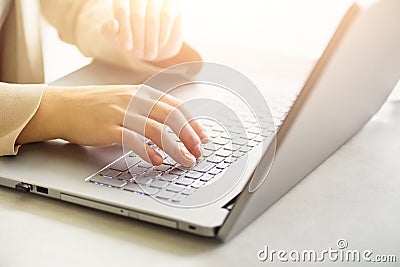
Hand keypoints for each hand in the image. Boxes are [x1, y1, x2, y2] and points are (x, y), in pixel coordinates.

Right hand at [16, 85, 208, 166]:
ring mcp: (121, 113)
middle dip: (189, 136)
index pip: (175, 106)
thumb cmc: (95, 106)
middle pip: (171, 117)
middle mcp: (135, 100)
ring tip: (185, 160)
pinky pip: (134, 139)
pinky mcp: (108, 127)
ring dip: (175, 147)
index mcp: (142, 93)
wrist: (63, 106)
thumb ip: (146, 108)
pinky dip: (148, 151)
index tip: (203, 137)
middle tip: (199, 151)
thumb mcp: (125, 99)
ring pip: (157, 130)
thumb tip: (170, 124)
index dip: (192, 123)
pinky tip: (157, 161)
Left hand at [101, 0, 183, 60]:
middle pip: (137, 15)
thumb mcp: (117, 36)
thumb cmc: (132, 34)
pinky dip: (162, 34)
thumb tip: (113, 24)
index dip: (124, 30)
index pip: (121, 10)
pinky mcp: (173, 2)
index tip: (126, 48)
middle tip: (138, 54)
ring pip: (152, 17)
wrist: (156, 39)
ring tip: (149, 55)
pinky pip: (166, 16)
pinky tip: (160, 44)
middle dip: (138, 38)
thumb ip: (108, 30)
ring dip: (150, 40)